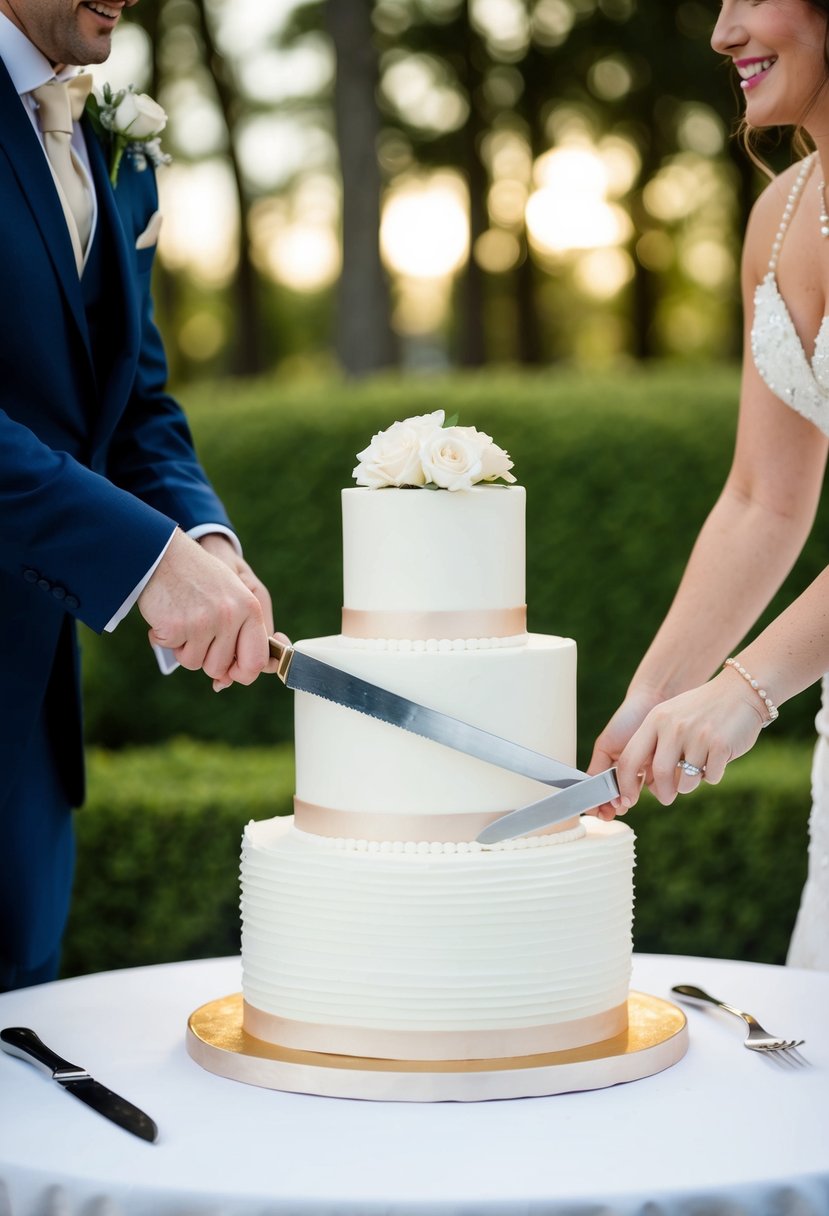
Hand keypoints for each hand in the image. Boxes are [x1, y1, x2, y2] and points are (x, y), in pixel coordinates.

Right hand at [138, 529, 280, 690]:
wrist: (163, 553)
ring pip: (194, 663)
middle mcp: (230, 616)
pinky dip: (164, 637)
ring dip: (183, 647)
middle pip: (219, 667)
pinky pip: (171, 651)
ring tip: (183, 617)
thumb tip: (226, 682)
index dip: (242, 673)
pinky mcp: (177, 626)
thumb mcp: (232, 598)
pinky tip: (166, 614)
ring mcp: (204, 622)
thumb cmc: (199, 579)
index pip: (256, 661)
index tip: (231, 672)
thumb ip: (238, 637)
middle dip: (205, 656)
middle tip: (197, 628)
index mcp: (251, 609)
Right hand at [588, 687, 661, 819]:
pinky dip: (663, 784)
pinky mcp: (672, 769)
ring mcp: (652, 772)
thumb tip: (596, 797)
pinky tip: (656, 773)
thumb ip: (597, 771)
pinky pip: (667, 785)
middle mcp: (633, 772)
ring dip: (640, 793)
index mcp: (614, 767)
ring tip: (639, 781)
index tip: (602, 813)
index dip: (603, 806)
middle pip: (625, 798)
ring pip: (646, 793)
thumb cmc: (627, 721)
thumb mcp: (606, 746)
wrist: (655, 700)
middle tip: (621, 804)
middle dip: (622, 802)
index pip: (606, 793)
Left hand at [614, 669, 766, 809]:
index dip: (625, 784)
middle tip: (667, 798)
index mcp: (655, 720)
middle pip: (660, 774)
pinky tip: (717, 757)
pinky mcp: (720, 744)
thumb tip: (648, 786)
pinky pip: (711, 777)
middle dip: (663, 793)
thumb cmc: (701, 711)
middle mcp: (673, 727)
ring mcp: (697, 735)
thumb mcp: (670, 718)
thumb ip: (655, 745)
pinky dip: (713, 774)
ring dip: (691, 784)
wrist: (740, 691)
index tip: (627, 800)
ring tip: (699, 766)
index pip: (629, 759)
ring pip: (686, 781)